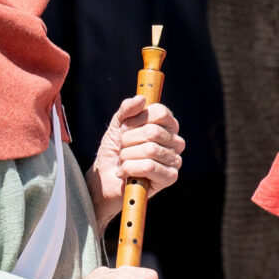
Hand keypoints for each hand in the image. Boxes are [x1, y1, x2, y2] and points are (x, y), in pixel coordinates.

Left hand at [89, 96, 183, 225]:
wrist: (104, 179)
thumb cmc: (113, 151)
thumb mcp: (117, 125)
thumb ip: (127, 109)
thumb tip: (141, 99)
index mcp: (167, 126)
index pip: (161, 112)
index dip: (139, 118)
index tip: (126, 126)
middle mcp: (175, 142)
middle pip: (153, 131)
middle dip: (128, 140)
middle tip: (121, 148)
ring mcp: (175, 160)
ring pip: (150, 150)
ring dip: (127, 156)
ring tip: (123, 161)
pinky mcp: (170, 177)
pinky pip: (149, 166)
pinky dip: (130, 169)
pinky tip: (125, 173)